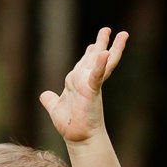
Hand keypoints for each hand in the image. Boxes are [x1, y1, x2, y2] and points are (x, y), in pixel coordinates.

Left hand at [41, 27, 127, 144]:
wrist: (77, 137)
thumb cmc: (70, 124)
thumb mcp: (56, 108)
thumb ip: (50, 100)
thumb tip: (44, 95)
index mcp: (79, 83)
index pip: (86, 64)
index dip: (90, 53)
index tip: (94, 44)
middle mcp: (87, 81)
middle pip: (96, 58)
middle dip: (102, 43)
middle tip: (107, 29)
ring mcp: (91, 84)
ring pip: (103, 62)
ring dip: (112, 47)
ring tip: (122, 34)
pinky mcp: (92, 90)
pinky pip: (96, 75)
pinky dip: (100, 64)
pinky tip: (104, 53)